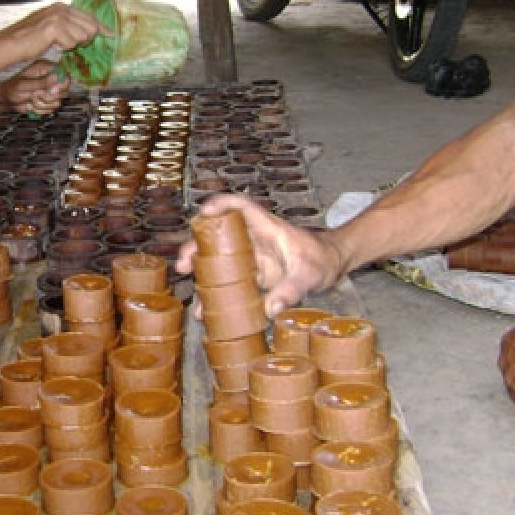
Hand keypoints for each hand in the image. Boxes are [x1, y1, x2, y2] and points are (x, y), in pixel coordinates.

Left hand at [2, 61, 68, 115]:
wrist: (6, 99)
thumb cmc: (12, 88)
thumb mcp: (24, 85)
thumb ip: (41, 82)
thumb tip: (57, 77)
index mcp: (45, 68)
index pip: (64, 73)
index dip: (62, 83)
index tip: (52, 90)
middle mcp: (50, 78)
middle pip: (64, 90)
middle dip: (50, 97)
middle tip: (37, 96)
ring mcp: (50, 91)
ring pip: (58, 101)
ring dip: (44, 105)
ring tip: (31, 101)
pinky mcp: (48, 101)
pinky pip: (52, 109)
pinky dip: (42, 110)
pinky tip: (32, 106)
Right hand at [5, 3, 101, 60]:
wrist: (11, 44)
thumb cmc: (29, 39)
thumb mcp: (50, 27)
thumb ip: (67, 26)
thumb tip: (88, 34)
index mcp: (61, 7)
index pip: (89, 16)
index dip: (101, 27)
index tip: (111, 34)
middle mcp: (61, 9)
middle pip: (90, 26)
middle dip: (85, 39)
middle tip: (70, 44)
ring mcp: (58, 17)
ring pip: (82, 36)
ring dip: (72, 44)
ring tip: (57, 43)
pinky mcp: (55, 28)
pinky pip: (71, 43)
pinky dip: (63, 48)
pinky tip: (51, 45)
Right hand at [175, 193, 342, 316]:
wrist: (332, 266)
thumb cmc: (322, 261)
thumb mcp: (309, 276)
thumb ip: (291, 291)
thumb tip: (270, 310)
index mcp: (268, 228)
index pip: (242, 206)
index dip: (222, 204)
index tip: (204, 212)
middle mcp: (255, 239)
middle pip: (219, 234)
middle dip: (197, 245)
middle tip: (183, 264)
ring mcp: (253, 256)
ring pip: (219, 256)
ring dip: (202, 269)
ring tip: (190, 287)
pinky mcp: (254, 273)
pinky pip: (230, 279)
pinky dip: (217, 291)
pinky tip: (207, 308)